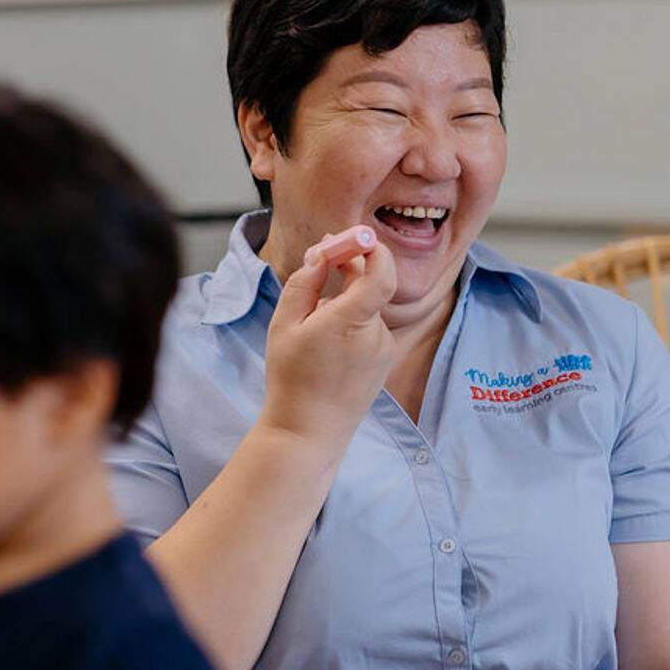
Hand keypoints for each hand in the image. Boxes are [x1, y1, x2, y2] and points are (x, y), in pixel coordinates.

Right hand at [260, 226, 398, 448]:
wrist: (308, 431)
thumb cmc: (291, 379)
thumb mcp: (285, 325)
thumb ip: (304, 284)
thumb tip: (321, 255)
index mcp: (352, 321)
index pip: (382, 272)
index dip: (372, 249)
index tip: (354, 237)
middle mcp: (377, 333)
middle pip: (373, 285)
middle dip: (350, 268)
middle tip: (323, 259)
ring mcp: (384, 348)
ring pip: (367, 307)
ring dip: (346, 301)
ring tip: (312, 324)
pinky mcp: (385, 360)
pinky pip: (370, 328)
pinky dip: (352, 322)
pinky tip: (327, 344)